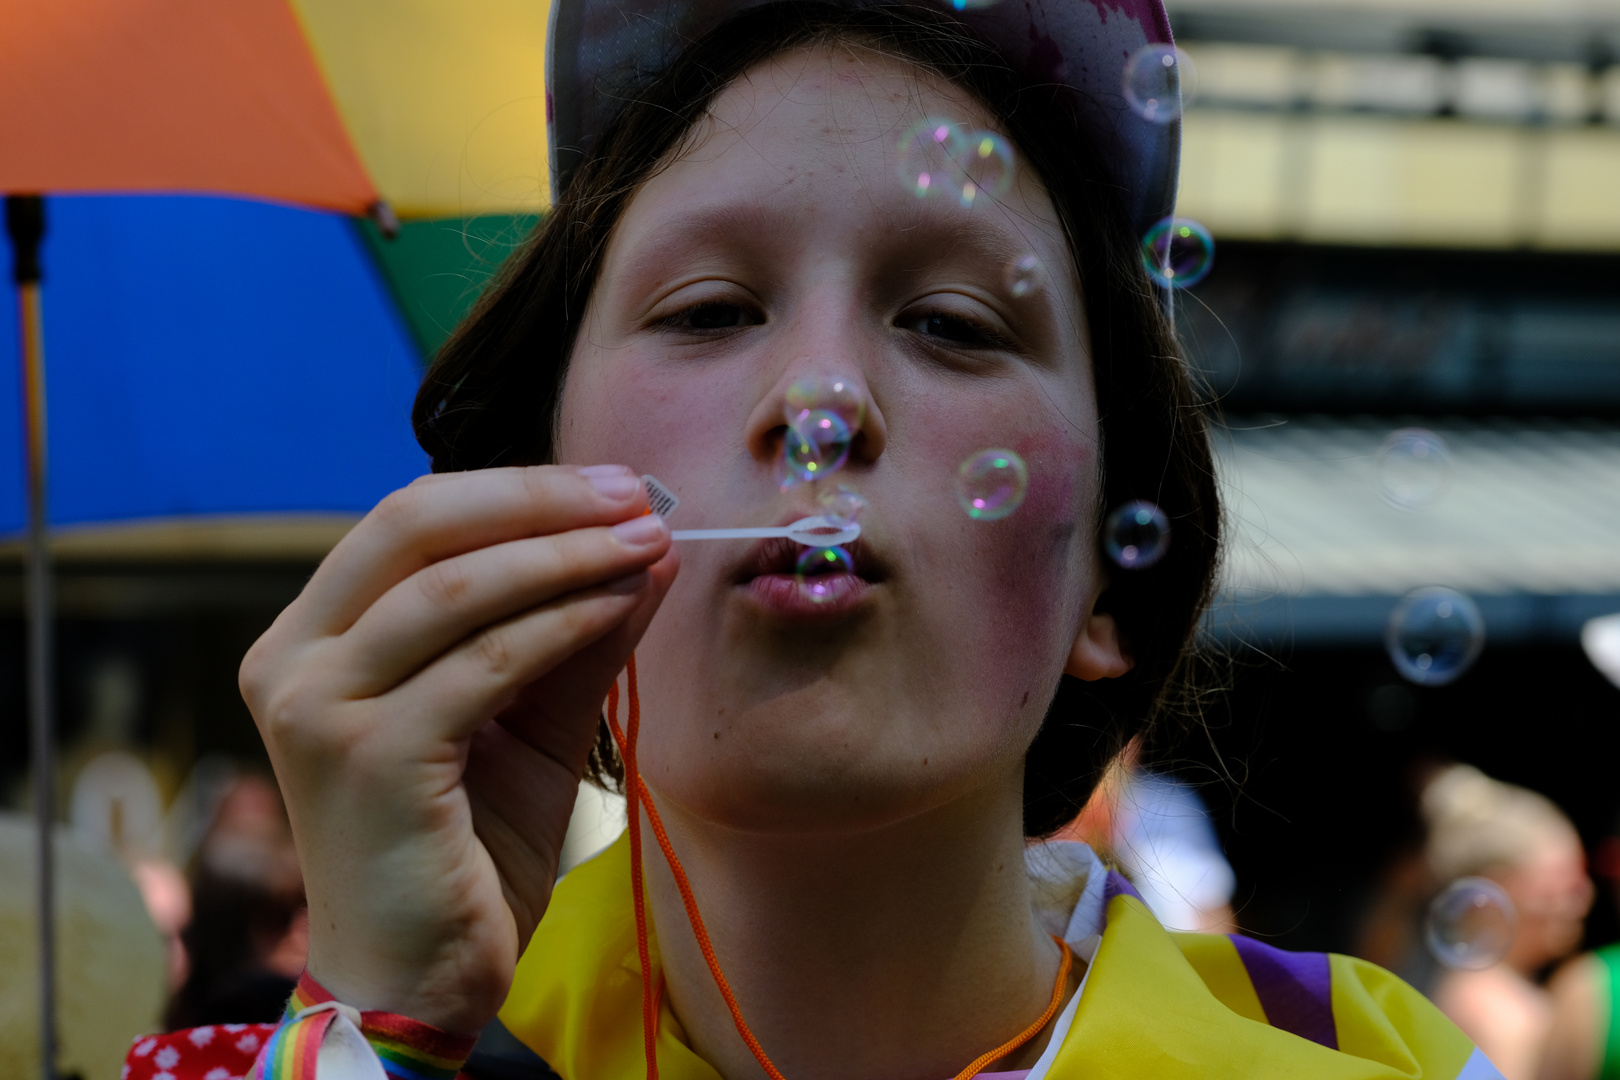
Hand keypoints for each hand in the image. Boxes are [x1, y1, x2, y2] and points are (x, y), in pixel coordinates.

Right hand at [239, 465, 675, 1032]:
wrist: (419, 978)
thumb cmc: (464, 847)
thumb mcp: (529, 720)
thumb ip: (572, 631)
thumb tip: (647, 546)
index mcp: (315, 637)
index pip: (409, 521)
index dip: (516, 490)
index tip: (615, 486)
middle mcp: (293, 660)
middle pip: (414, 525)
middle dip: (537, 500)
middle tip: (634, 495)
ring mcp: (318, 707)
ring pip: (454, 588)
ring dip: (565, 556)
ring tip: (647, 545)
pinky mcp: (366, 756)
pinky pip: (484, 662)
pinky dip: (561, 623)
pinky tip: (620, 606)